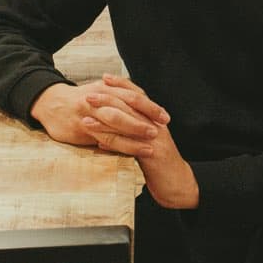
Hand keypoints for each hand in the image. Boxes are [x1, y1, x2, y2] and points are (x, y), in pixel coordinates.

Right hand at [29, 74, 166, 149]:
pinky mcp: (81, 127)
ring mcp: (90, 112)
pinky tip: (126, 151)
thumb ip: (119, 96)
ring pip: (115, 123)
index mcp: (107, 88)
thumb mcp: (100, 90)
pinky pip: (102, 136)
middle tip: (160, 130)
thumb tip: (142, 104)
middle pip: (127, 107)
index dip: (150, 107)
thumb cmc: (80, 100)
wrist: (51, 103)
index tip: (165, 117)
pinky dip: (116, 144)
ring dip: (133, 135)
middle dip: (145, 119)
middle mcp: (100, 97)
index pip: (133, 96)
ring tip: (149, 146)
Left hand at [84, 76, 198, 209]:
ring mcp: (155, 138)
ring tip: (85, 119)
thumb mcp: (147, 141)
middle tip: (88, 95)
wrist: (177, 183)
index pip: (137, 95)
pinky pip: (130, 146)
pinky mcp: (152, 154)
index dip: (122, 85)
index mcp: (155, 118)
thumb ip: (133, 130)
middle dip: (108, 99)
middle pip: (131, 105)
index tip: (104, 78)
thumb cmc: (159, 163)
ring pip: (128, 124)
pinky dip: (114, 144)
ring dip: (105, 122)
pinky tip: (99, 145)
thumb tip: (110, 124)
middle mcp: (156, 124)